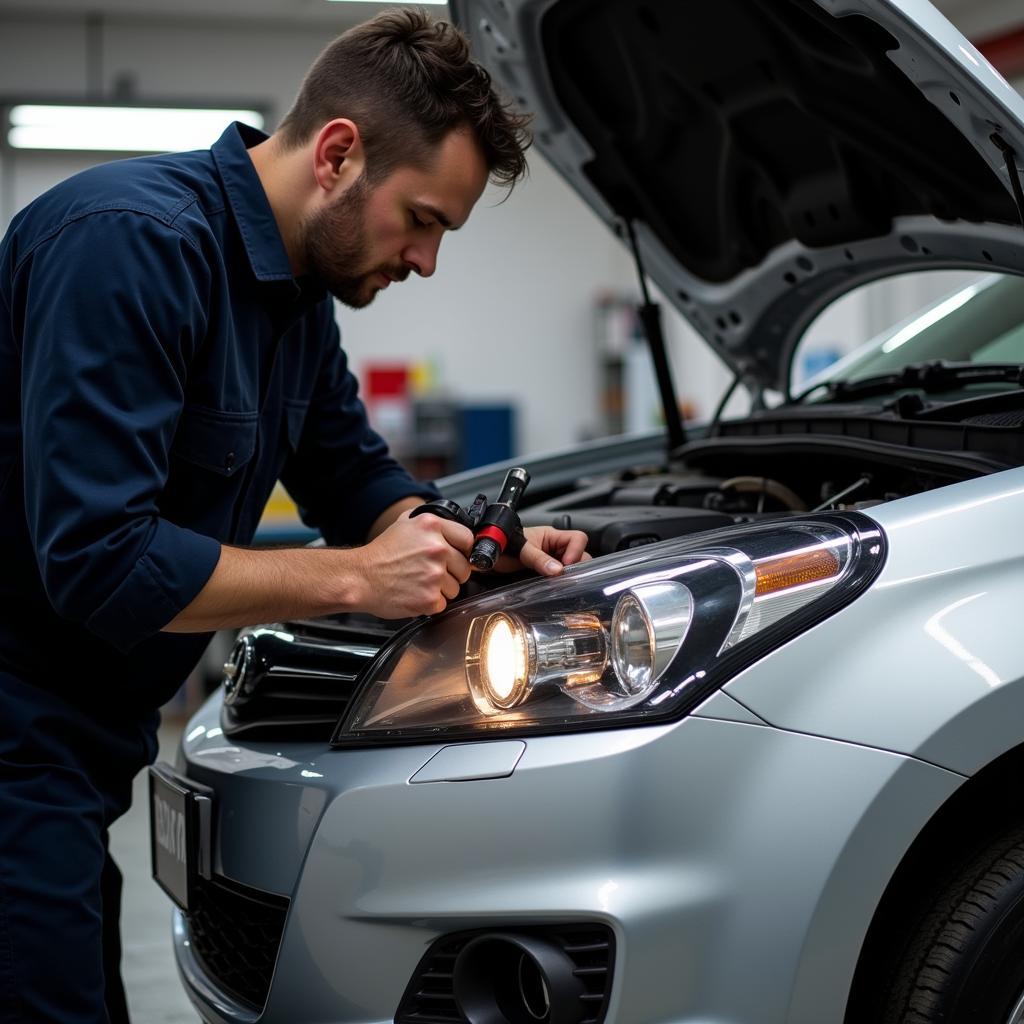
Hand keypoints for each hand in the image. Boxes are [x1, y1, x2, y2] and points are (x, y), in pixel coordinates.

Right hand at [353, 511, 472, 616]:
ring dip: (441, 590)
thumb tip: (455, 531)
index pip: (468, 540)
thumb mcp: (405, 523)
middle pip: (465, 567)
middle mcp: (436, 548)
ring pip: (456, 588)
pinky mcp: (429, 598)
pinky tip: (415, 594)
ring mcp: (434, 574)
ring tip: (419, 583)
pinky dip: (431, 604)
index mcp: (432, 526)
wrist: (360, 578)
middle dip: (451, 573)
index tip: (455, 557)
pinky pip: (443, 604)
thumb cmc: (381, 554)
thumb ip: (433, 524)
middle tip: (429, 572)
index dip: (462, 551)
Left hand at [495, 525, 590, 576]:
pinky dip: (561, 584)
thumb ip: (539, 559)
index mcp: (552, 536)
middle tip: (564, 578)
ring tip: (558, 584)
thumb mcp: (521, 550)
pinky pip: (560, 579)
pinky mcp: (547, 574)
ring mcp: (552, 562)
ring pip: (572, 569)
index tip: (566, 565)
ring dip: (568, 576)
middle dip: (576, 567)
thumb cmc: (502, 545)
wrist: (487, 557)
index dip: (576, 551)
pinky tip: (554, 588)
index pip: (578, 539)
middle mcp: (555, 548)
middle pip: (580, 555)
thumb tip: (558, 570)